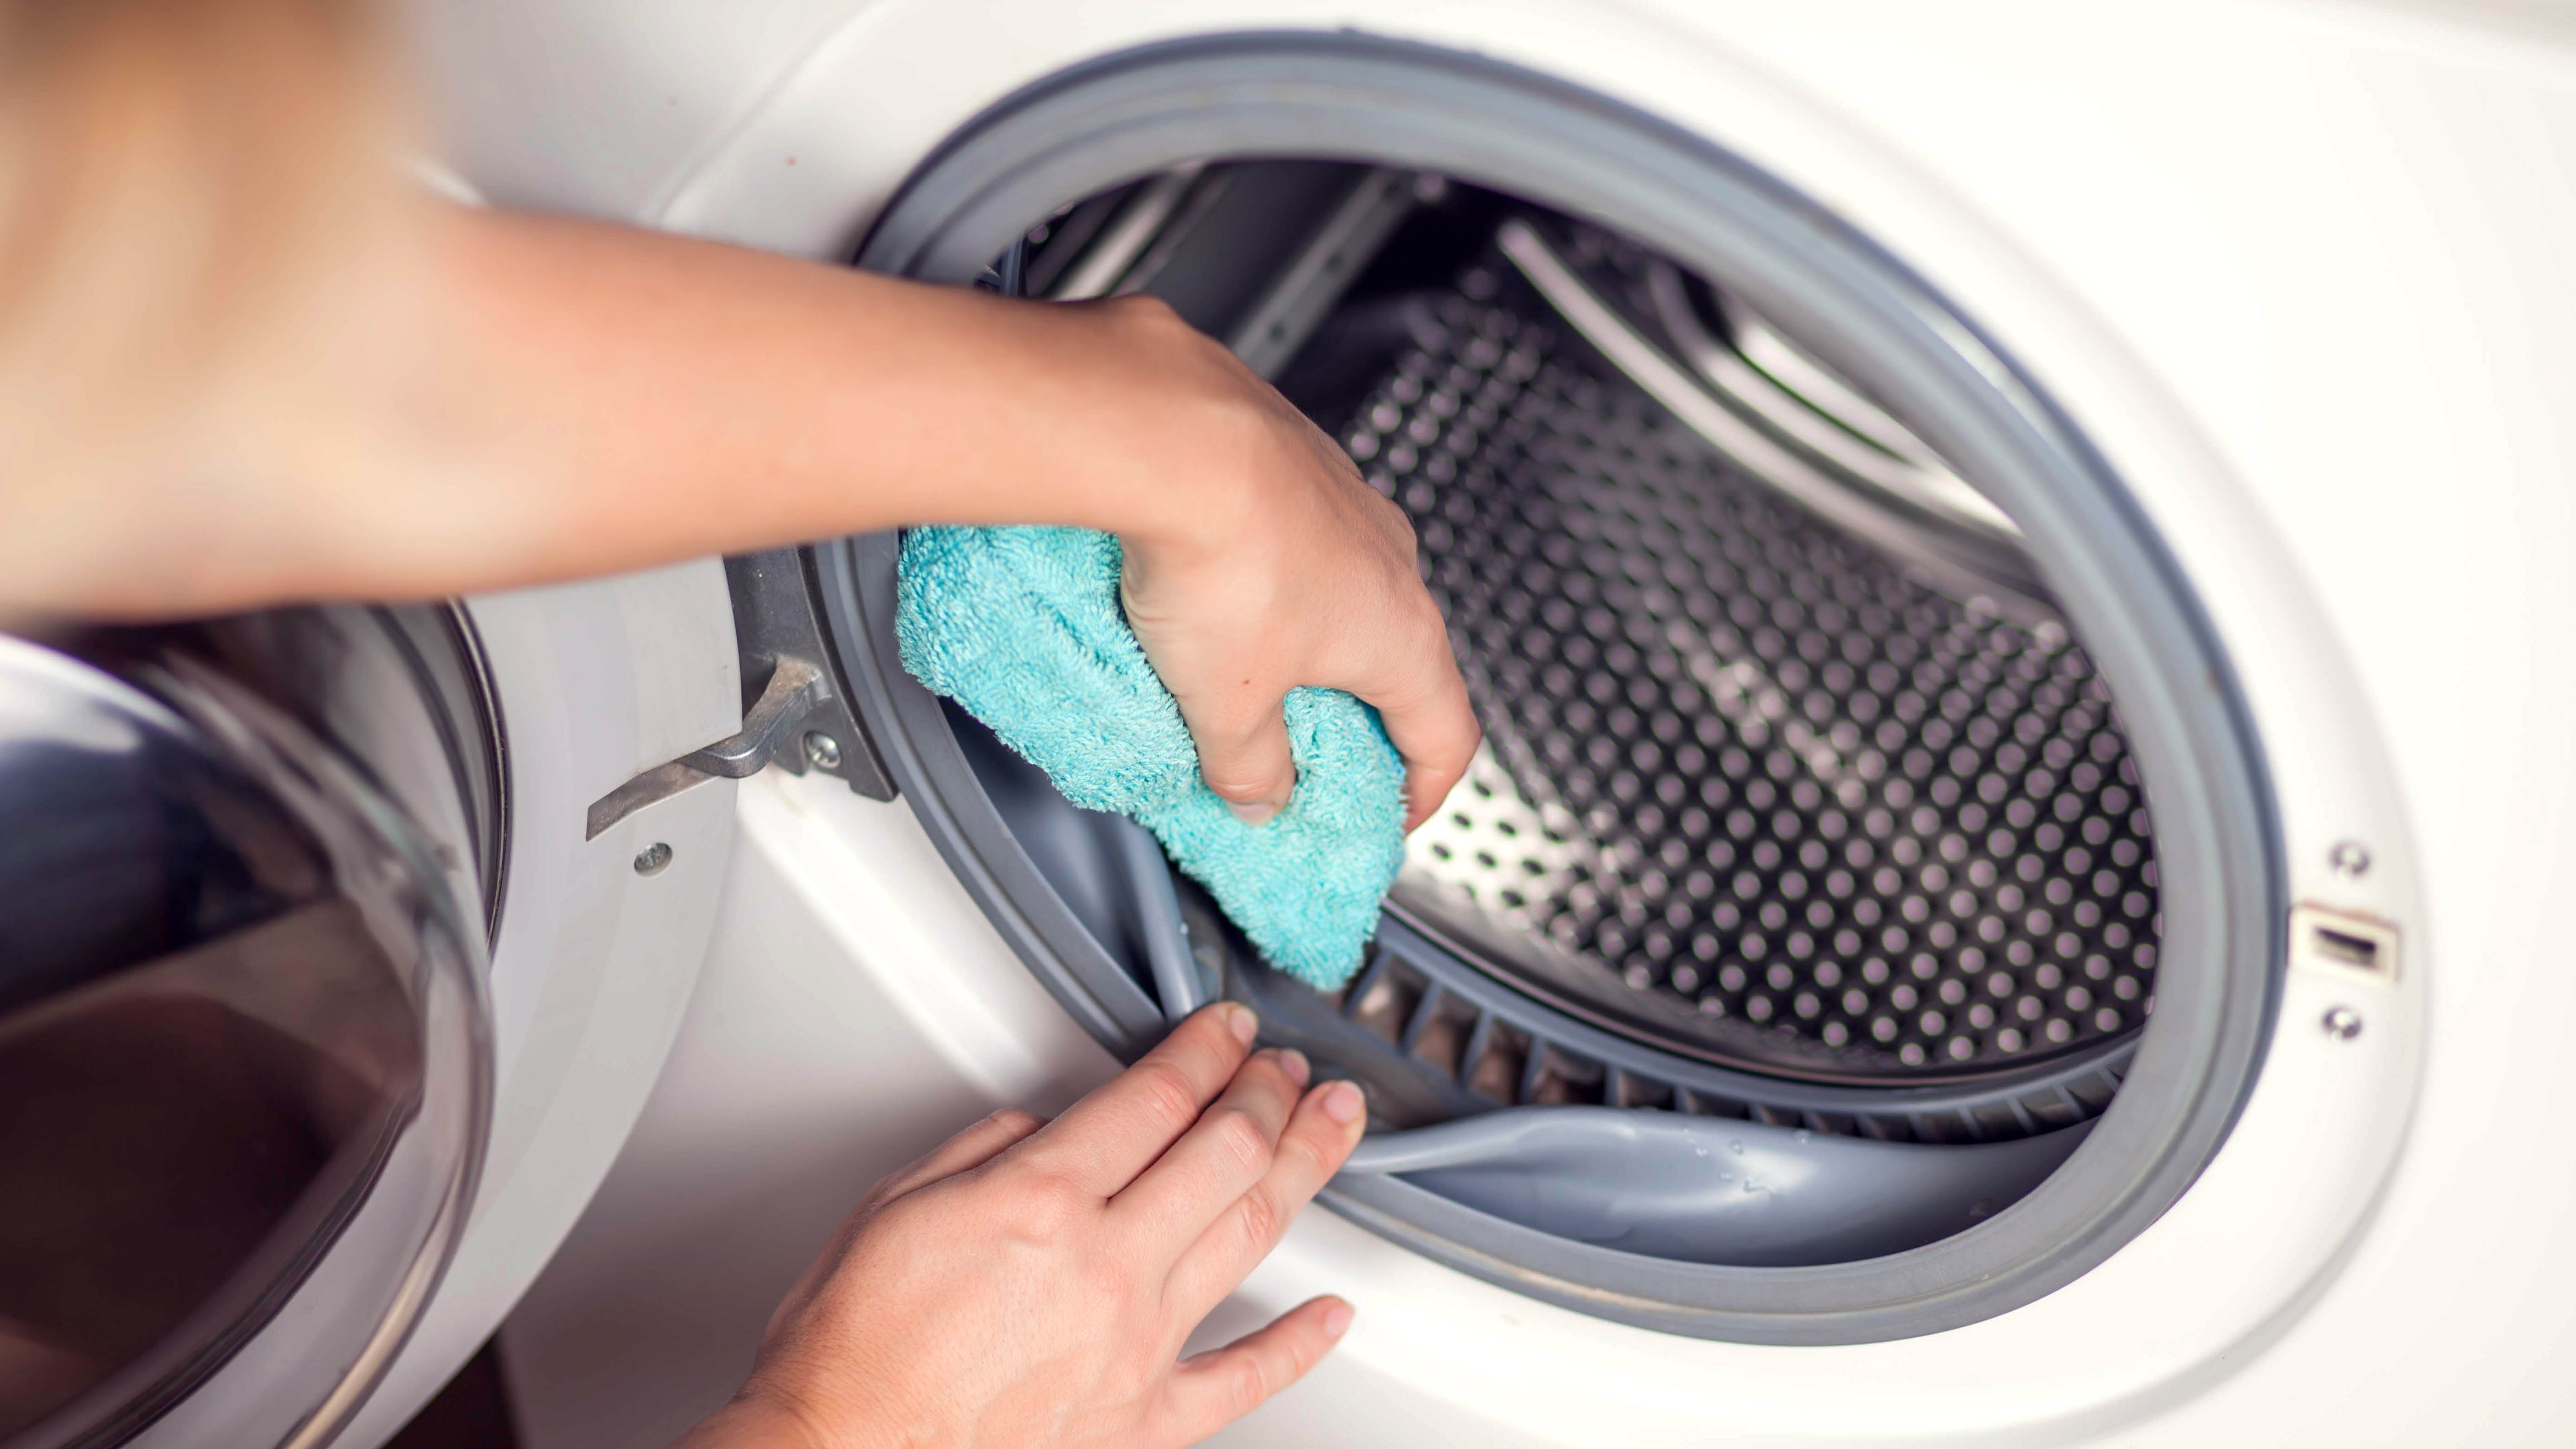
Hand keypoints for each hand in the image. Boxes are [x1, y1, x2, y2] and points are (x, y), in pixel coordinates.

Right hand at [678, 1004, 1367, 1448]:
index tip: (1228, 1029)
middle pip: (1226, 1152)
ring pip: (1251, 1234)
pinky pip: (1245, 1378)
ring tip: (1334, 1127)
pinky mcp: (1143, 1420)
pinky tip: (1334, 1313)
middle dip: (1269, 1094)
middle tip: (1291, 1068)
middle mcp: (1105, 1266)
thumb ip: (987, 1148)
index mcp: (1042, 1200)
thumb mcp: (897, 1203)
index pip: (1159, 1095)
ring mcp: (1136, 1344)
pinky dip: (1301, 1343)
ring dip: (1305, 1168)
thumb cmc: (853, 1347)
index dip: (1207, 1048)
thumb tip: (1049, 1125)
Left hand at [1097, 299, 1479, 829]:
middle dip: (1355, 711)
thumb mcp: (1226, 706)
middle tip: (1304, 749)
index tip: (1392, 814)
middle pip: (1398, 659)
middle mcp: (1392, 562)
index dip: (1425, 790)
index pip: (1448, 735)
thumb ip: (1249, 768)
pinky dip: (1266, 572)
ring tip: (1237, 666)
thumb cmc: (1225, 560)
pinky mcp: (1293, 457)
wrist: (1176, 436)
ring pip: (1344, 589)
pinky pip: (1294, 535)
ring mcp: (1347, 501)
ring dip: (1306, 635)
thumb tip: (1259, 800)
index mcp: (1404, 636)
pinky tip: (1207, 585)